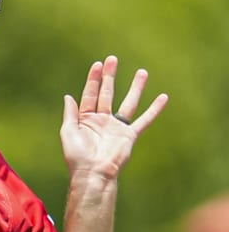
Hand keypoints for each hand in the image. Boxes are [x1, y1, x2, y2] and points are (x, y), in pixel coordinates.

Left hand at [60, 55, 168, 179]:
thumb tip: (68, 96)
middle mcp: (102, 120)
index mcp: (86, 118)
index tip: (98, 64)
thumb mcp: (68, 131)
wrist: (93, 173)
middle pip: (108, 93)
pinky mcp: (129, 135)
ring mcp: (117, 126)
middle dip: (110, 76)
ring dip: (135, 87)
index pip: (90, 94)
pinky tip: (163, 97)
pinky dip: (154, 109)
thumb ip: (70, 113)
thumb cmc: (77, 155)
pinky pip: (144, 120)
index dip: (94, 79)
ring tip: (142, 72)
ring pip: (128, 102)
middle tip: (113, 59)